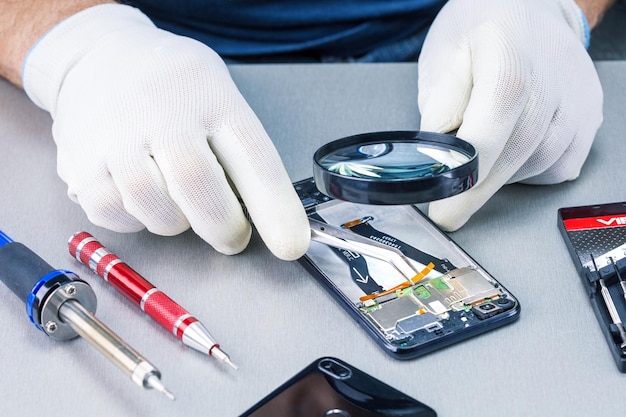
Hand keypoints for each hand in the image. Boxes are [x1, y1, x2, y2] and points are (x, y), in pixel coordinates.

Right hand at [23, 4, 309, 259]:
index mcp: (212, 97)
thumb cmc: (174, 87)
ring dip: (177, 222)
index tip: (291, 245)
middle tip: (232, 236)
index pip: (253, 158)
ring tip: (180, 202)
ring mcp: (116, 136)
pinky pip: (116, 214)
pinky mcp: (80, 162)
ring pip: (157, 209)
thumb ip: (239, 150)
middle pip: (199, 187)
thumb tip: (268, 215)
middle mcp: (162, 112)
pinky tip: (142, 195)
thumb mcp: (218, 94)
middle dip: (223, 226)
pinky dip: (136, 219)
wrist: (99, 57)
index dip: (275, 208)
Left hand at [418, 0, 602, 230]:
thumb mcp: (442, 62)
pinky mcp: (589, 118)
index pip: (488, 137)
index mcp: (508, 62)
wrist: (527, 8)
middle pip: (514, 159)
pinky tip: (512, 149)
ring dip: (502, 176)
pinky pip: (557, 166)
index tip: (445, 212)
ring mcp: (577, 102)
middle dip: (477, 193)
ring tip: (482, 156)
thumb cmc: (481, 30)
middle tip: (451, 207)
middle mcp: (552, 83)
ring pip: (536, 167)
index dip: (464, 182)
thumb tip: (437, 160)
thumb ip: (438, 113)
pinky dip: (529, 170)